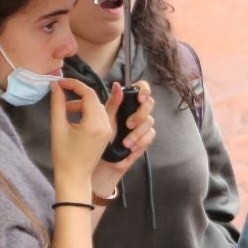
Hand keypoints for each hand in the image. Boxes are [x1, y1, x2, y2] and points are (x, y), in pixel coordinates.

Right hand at [49, 78, 113, 196]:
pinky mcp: (107, 134)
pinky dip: (87, 113)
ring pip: (97, 107)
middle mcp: (106, 126)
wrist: (74, 177)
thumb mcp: (57, 127)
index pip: (88, 94)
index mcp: (94, 124)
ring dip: (81, 105)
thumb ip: (57, 104)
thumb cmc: (63, 155)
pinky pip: (99, 116)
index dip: (74, 84)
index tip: (60, 83)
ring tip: (65, 112)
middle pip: (93, 99)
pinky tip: (74, 120)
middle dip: (76, 96)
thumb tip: (55, 86)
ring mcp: (108, 130)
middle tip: (60, 99)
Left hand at [92, 80, 155, 194]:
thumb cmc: (97, 140)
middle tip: (129, 124)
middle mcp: (135, 113)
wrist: (101, 163)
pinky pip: (150, 136)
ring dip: (137, 132)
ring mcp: (141, 127)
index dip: (143, 89)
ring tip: (125, 143)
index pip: (141, 89)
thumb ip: (112, 103)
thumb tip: (117, 85)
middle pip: (150, 103)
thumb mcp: (101, 119)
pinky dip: (140, 142)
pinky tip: (130, 148)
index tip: (139, 97)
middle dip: (140, 113)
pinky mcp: (144, 140)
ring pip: (150, 121)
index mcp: (125, 104)